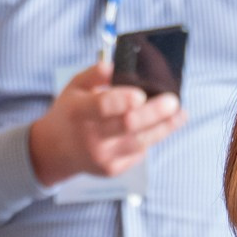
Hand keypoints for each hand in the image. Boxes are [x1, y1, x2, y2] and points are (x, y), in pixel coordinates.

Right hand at [28, 62, 183, 187]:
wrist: (55, 151)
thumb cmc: (70, 113)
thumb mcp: (74, 87)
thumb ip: (95, 74)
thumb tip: (117, 66)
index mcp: (78, 112)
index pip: (102, 107)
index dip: (122, 101)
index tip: (141, 94)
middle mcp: (90, 138)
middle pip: (128, 126)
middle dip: (155, 113)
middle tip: (174, 101)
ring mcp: (102, 157)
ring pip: (141, 142)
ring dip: (164, 127)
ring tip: (180, 114)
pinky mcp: (113, 170)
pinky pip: (139, 152)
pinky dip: (152, 137)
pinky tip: (163, 126)